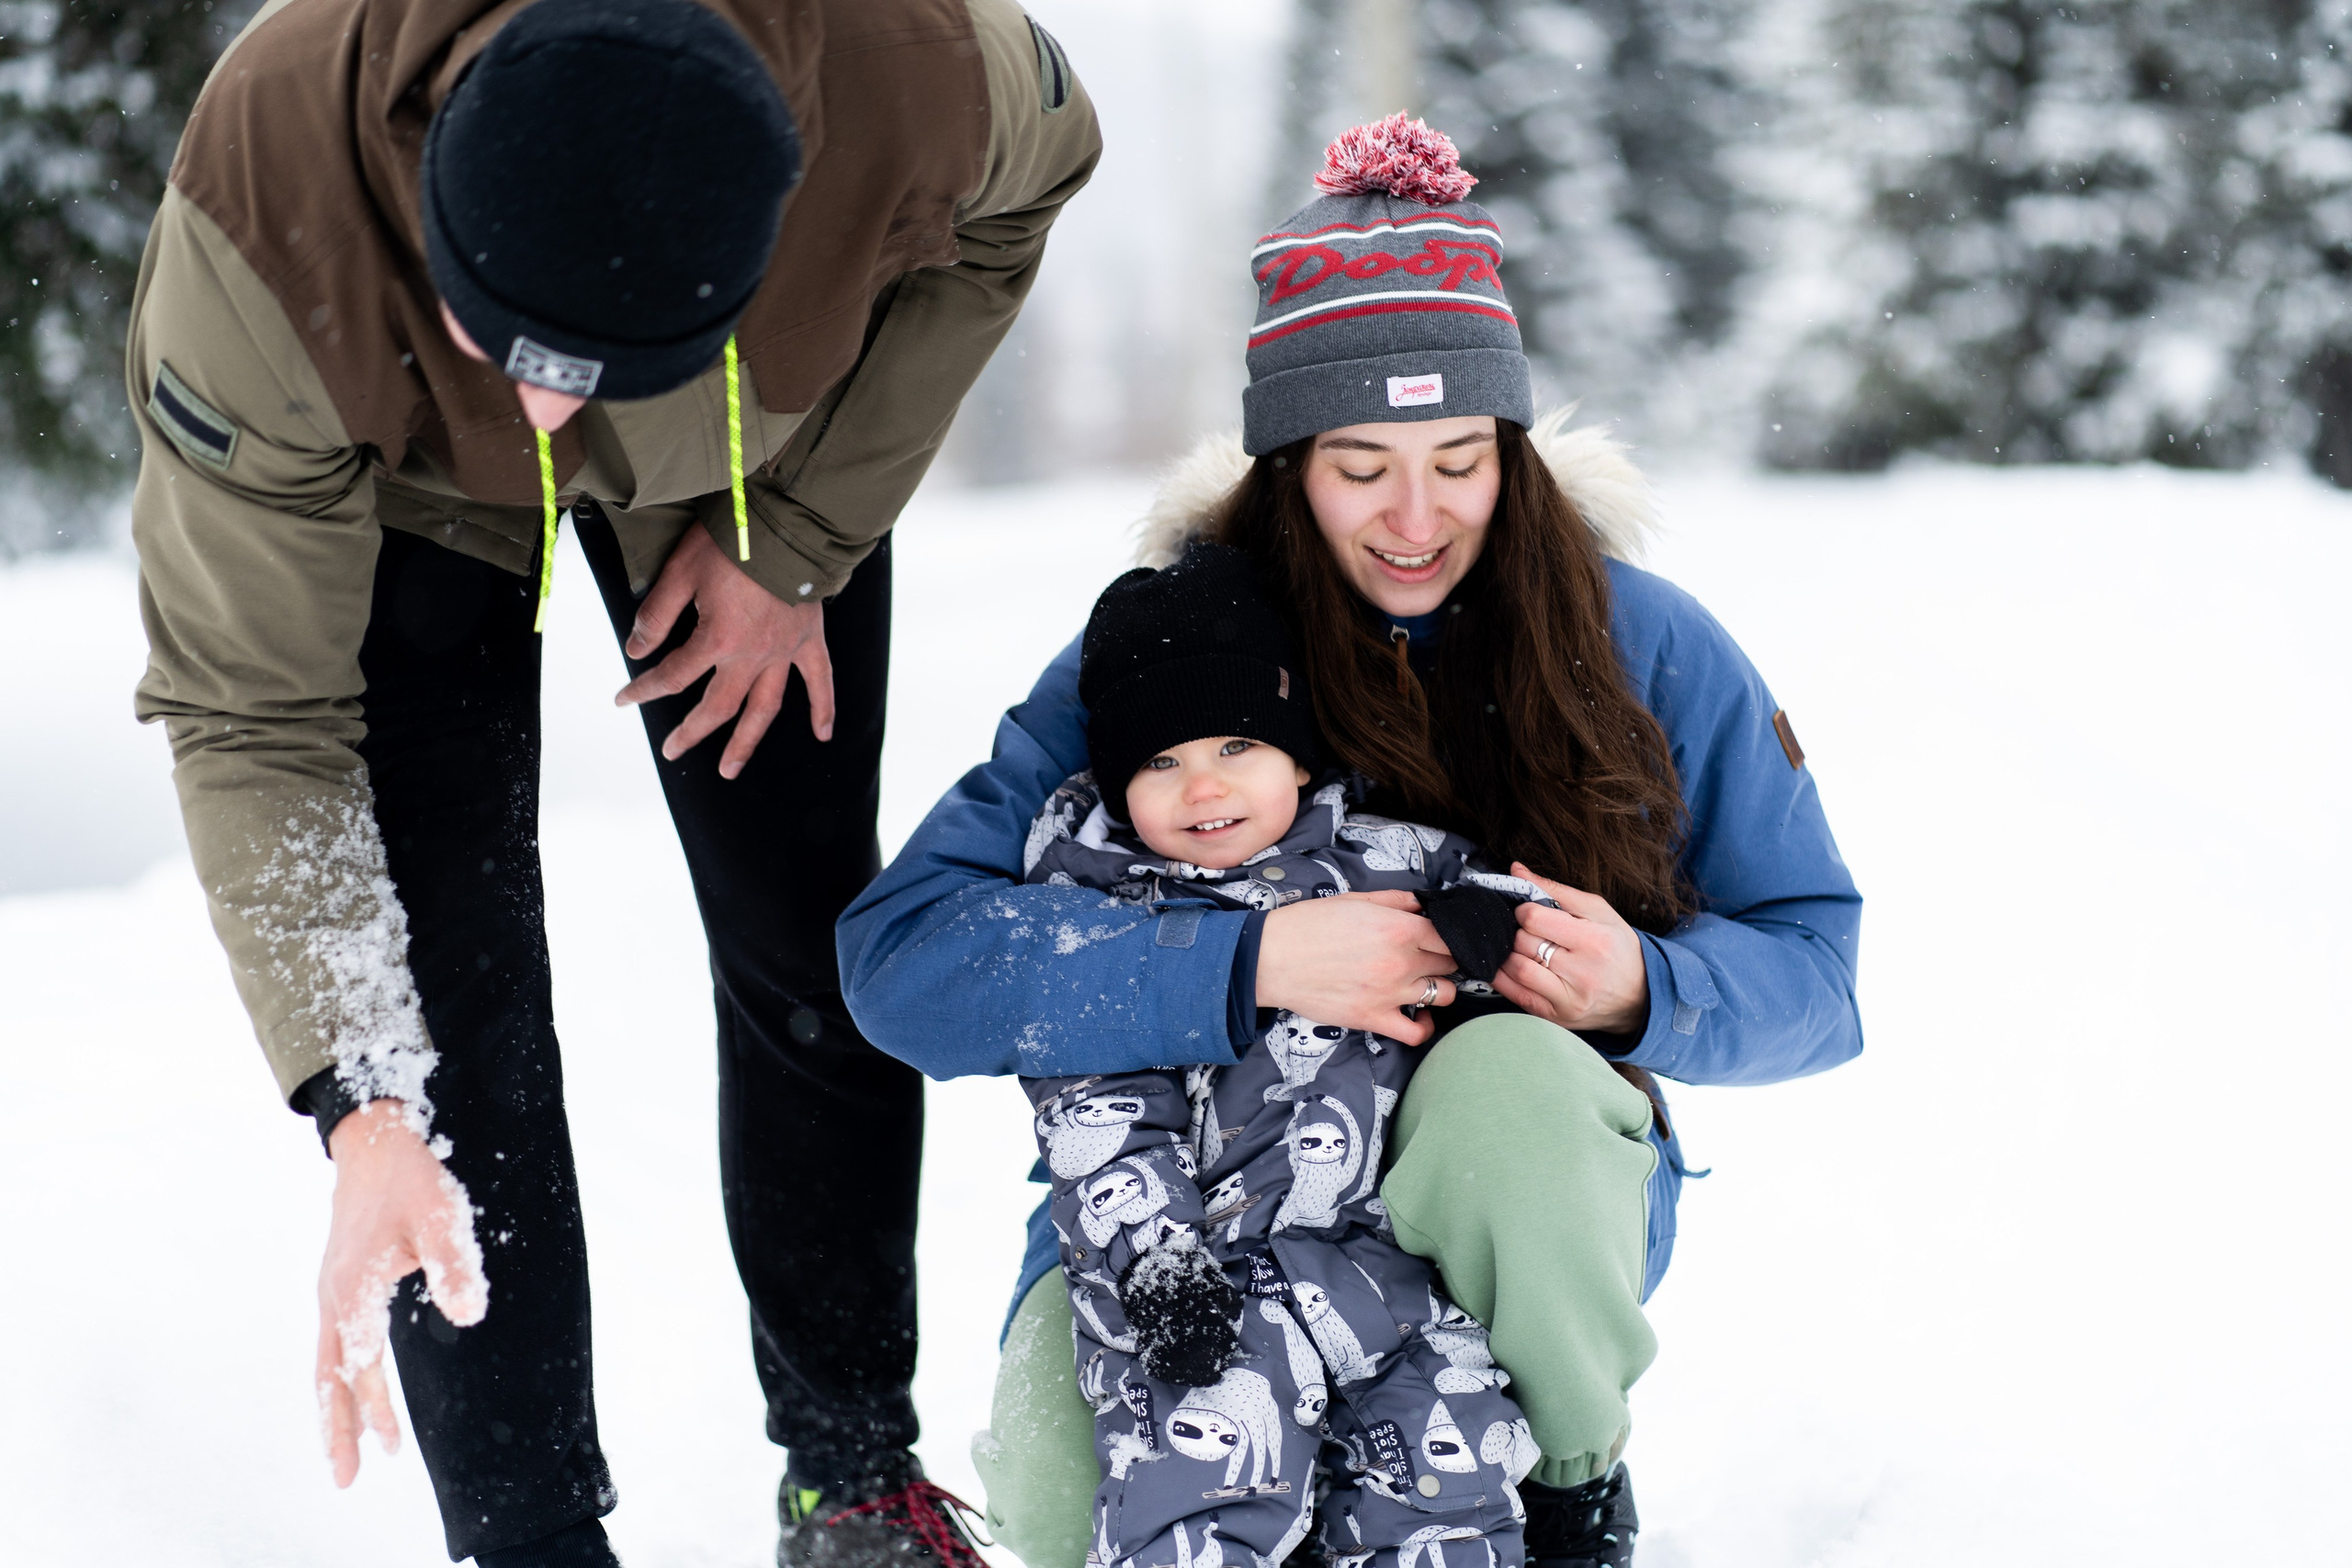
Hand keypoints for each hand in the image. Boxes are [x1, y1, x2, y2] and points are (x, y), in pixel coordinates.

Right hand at [316, 1101, 488, 1487]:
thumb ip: (454, 1264)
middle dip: (339, 1429)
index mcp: (355, 1284)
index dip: (375, 1400)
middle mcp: (334, 1296)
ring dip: (337, 1414)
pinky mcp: (338, 1288)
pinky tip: (353, 1402)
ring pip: (326, 1367)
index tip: (391, 1442)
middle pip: (330, 1377)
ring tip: (349, 1460)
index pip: (361, 1356)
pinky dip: (337, 1383)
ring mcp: (331, 1294)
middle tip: (347, 1479)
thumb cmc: (410, 1178)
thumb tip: (468, 1315)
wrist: (373, 1143)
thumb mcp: (442, 1214)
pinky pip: (331, 1348)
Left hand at [615, 523, 833, 777]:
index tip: (623, 699)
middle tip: (671, 750)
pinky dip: (823, 709)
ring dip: (745, 742)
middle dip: (691, 732)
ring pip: (764, 708)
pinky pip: (820, 681)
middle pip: (717, 706)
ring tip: (729, 770)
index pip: (672, 676)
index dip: (642, 690)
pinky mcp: (810, 640)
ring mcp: (784, 651)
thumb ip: (657, 614)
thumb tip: (637, 649)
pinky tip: (822, 735)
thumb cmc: (730, 541)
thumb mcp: (680, 571)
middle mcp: (752, 655)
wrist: (786, 524)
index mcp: (717, 639)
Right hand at [1255, 891, 1457, 1045]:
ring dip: (1438, 987)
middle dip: (1442, 958)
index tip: (1437, 936)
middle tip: (1426, 956)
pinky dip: (1424, 1026)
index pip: (1448, 934)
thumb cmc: (1309, 925)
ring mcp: (1390, 993)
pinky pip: (1417, 1032)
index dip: (1447, 934)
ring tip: (1421, 982)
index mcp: (1399, 928)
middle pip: (1449, 963)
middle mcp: (1401, 962)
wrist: (1272, 958)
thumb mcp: (1354, 900)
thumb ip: (1395, 900)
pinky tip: (1418, 1015)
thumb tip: (1421, 902)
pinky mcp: (1374, 1019)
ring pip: (1443, 994)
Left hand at [1492, 862, 1649, 1035]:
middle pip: (1524, 943)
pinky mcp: (1558, 1017)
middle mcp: (1583, 973)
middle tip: (1528, 932)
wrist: (1640, 997)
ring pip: (1517, 969)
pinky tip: (1509, 967)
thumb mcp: (1599, 911)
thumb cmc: (1618, 948)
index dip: (1524, 911)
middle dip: (1519, 932)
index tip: (1529, 912)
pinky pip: (1517, 995)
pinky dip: (1503, 978)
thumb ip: (1556, 890)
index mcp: (1595, 940)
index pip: (1535, 919)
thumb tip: (1516, 870)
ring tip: (1522, 948)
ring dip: (1509, 954)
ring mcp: (1569, 999)